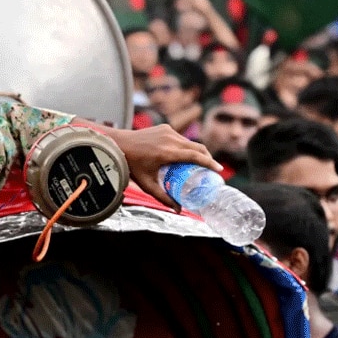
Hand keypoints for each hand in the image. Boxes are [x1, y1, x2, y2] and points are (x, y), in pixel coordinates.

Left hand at [105, 124, 220, 212]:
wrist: (118, 144)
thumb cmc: (131, 165)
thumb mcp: (147, 184)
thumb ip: (163, 197)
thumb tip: (178, 210)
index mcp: (167, 152)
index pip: (195, 156)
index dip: (209, 163)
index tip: (218, 170)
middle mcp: (169, 139)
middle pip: (197, 147)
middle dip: (207, 157)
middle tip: (212, 169)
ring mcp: (167, 131)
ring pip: (189, 142)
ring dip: (197, 151)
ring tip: (200, 163)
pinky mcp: (164, 128)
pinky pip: (180, 138)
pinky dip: (186, 146)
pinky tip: (185, 155)